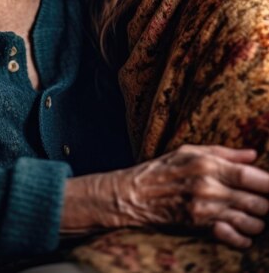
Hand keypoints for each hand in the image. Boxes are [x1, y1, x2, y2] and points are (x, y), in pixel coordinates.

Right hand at [62, 145, 268, 248]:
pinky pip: (236, 238)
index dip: (268, 184)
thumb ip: (224, 153)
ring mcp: (205, 210)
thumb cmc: (162, 169)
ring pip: (252, 222)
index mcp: (208, 164)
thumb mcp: (190, 151)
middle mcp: (209, 187)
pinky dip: (243, 238)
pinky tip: (239, 231)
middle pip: (258, 202)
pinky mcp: (200, 227)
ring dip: (256, 221)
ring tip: (249, 215)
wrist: (133, 195)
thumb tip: (253, 155)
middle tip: (260, 201)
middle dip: (265, 204)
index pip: (253, 177)